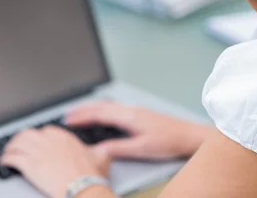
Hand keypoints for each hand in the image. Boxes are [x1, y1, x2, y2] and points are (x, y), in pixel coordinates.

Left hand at [0, 126, 110, 197]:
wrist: (82, 188)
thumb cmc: (91, 176)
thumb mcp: (101, 158)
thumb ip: (100, 151)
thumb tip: (105, 150)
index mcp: (63, 136)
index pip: (45, 130)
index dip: (38, 136)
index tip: (36, 141)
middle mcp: (49, 140)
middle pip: (28, 134)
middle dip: (20, 139)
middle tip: (16, 145)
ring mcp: (38, 151)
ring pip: (17, 144)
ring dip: (10, 148)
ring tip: (7, 152)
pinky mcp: (29, 164)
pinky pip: (12, 158)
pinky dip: (6, 159)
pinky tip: (4, 162)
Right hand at [65, 101, 212, 160]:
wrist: (189, 135)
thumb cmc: (169, 141)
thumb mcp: (141, 148)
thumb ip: (118, 148)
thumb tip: (98, 150)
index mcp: (129, 116)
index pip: (99, 114)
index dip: (82, 117)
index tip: (67, 120)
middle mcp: (131, 109)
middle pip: (101, 106)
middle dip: (82, 109)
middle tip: (67, 115)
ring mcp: (135, 109)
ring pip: (108, 105)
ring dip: (92, 108)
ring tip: (79, 113)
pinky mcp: (140, 112)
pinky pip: (115, 107)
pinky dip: (102, 109)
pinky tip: (102, 114)